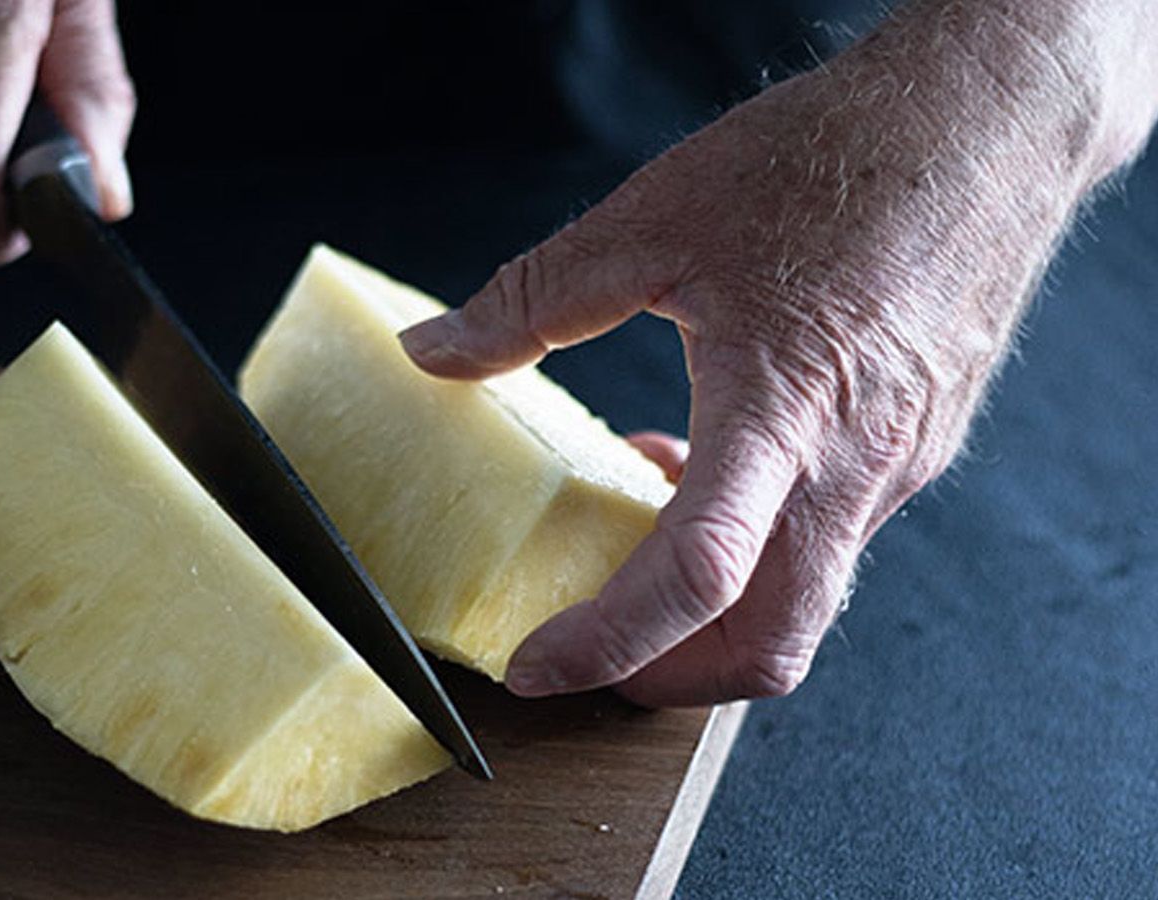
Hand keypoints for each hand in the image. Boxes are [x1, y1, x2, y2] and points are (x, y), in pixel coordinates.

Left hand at [400, 2, 1152, 705]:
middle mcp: (856, 466)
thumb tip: (438, 353)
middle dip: (669, 676)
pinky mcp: (920, 447)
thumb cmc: (836, 157)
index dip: (606, 644)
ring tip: (637, 525)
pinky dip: (758, 540)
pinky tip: (707, 460)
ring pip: (805, 597)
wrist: (990, 120)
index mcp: (783, 412)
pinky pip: (832, 536)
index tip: (537, 666)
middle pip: (768, 643)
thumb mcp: (654, 219)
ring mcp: (899, 465)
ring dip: (713, 604)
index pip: (695, 579)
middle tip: (588, 649)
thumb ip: (534, 301)